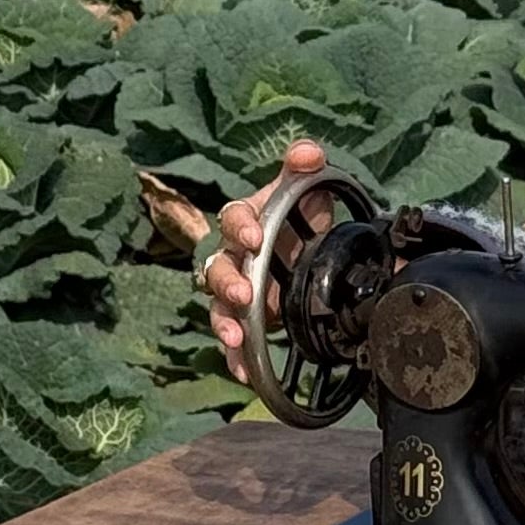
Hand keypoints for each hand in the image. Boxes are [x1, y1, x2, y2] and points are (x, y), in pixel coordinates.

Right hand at [178, 139, 338, 378]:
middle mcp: (234, 256)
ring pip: (217, 305)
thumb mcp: (305, 188)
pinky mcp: (245, 318)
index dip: (240, 226)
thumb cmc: (297, 214)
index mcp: (247, 221)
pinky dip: (236, 356)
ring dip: (224, 320)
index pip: (233, 218)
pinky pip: (233, 338)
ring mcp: (236, 290)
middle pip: (216, 266)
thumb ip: (305, 167)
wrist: (307, 247)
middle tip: (243, 291)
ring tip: (235, 335)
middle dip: (227, 280)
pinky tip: (243, 372)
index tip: (255, 236)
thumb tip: (307, 152)